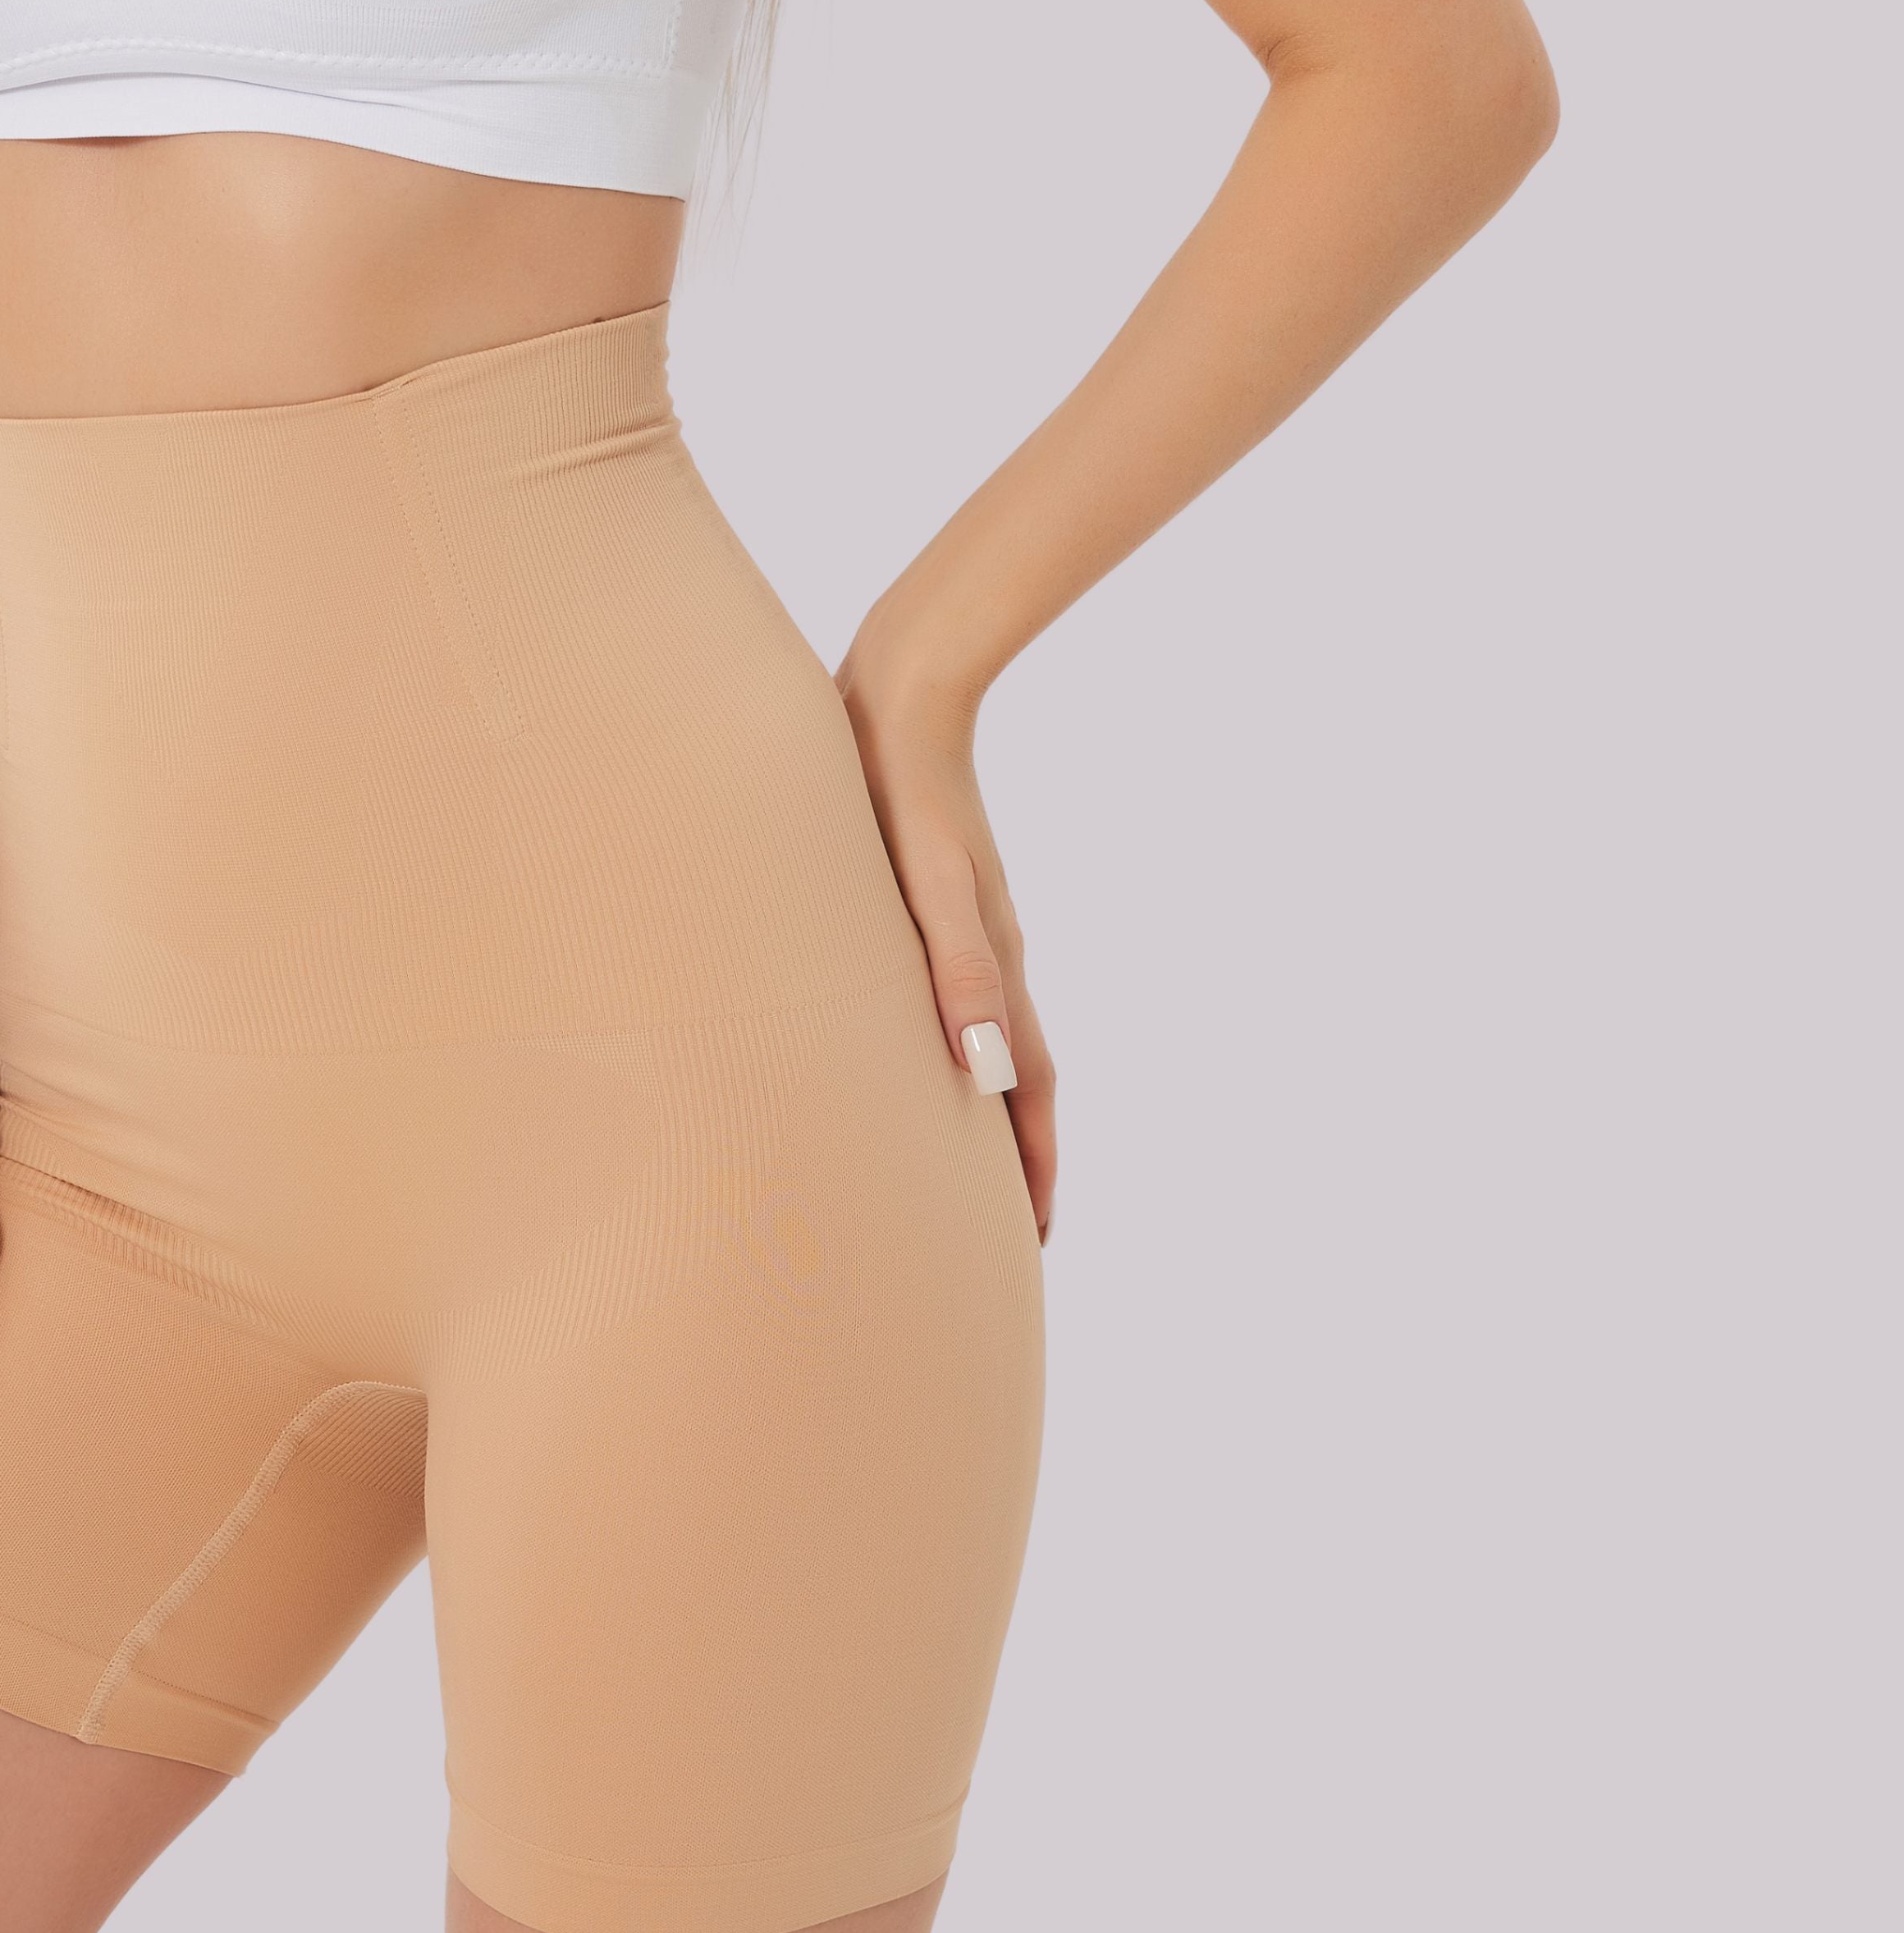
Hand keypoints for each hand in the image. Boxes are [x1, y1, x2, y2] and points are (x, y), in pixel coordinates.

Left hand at [834, 633, 1058, 1241]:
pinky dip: (948, 1039)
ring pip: (982, 1035)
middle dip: (1014, 1153)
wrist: (898, 694)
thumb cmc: (901, 791)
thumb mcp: (932, 886)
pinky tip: (915, 1044)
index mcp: (993, 964)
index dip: (1033, 1164)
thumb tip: (988, 1073)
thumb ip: (959, 971)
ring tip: (963, 1161)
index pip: (1027, 1088)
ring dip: (983, 1103)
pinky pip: (948, 991)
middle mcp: (986, 954)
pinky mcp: (927, 898)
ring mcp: (961, 926)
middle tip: (1006, 1229)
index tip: (1033, 1238)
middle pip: (1015, 1075)